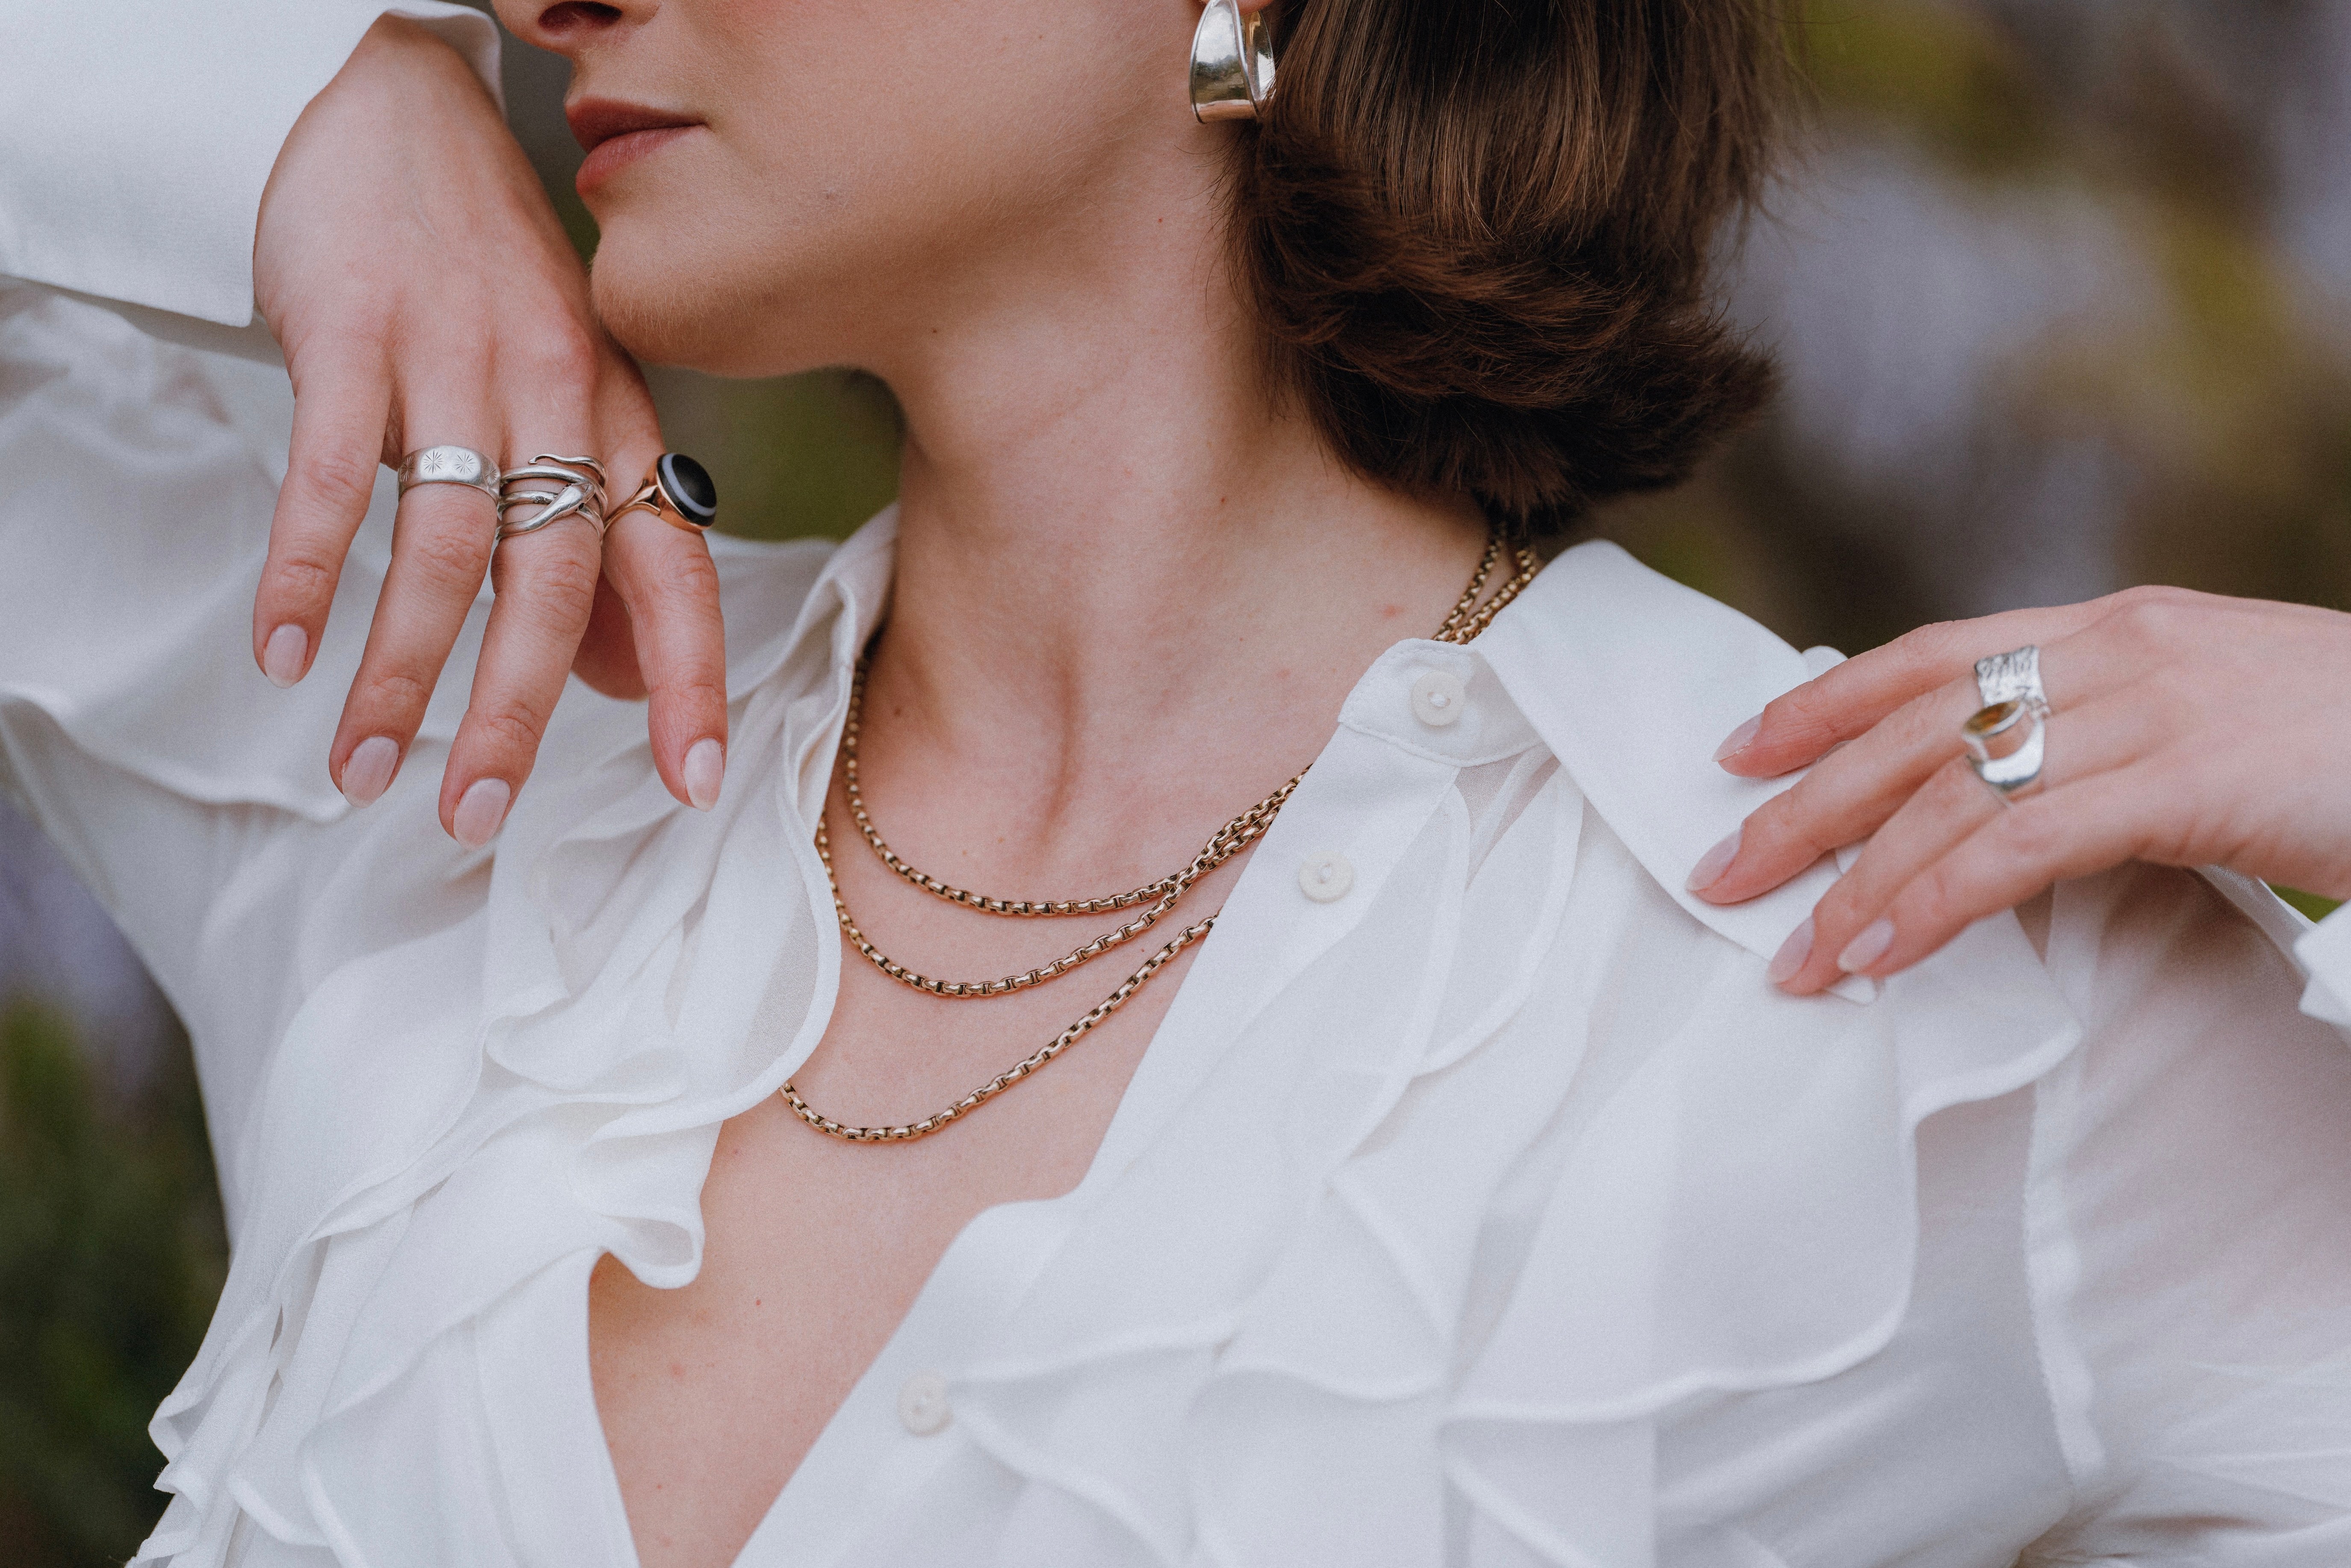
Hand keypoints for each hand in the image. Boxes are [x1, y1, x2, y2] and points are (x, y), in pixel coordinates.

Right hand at [251, 15, 726, 842]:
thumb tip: (620, 683)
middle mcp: (555, 399)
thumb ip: (603, 536)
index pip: (675, 568)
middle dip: (519, 710)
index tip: (695, 779)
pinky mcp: (355, 337)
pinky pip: (332, 479)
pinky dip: (307, 574)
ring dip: (403, 672)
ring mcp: (455, 365)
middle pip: (557, 580)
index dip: (691, 676)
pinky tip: (286, 654)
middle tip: (475, 813)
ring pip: (445, 548)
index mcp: (620, 423)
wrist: (404, 115)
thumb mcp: (573, 400)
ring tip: (364, 769)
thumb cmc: (493, 285)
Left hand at [1687, 586, 2350, 993]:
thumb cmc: (2345, 748)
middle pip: (1912, 723)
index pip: (1929, 654)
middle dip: (1803, 802)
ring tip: (1790, 953)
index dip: (1822, 701)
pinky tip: (1879, 954)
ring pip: (1953, 795)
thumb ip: (2104, 737)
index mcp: (2116, 628)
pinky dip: (1936, 904)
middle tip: (1718, 867)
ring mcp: (2154, 709)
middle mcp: (2118, 651)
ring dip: (1856, 882)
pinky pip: (2022, 847)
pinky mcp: (2189, 781)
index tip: (1739, 748)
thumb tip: (2007, 790)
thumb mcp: (2207, 720)